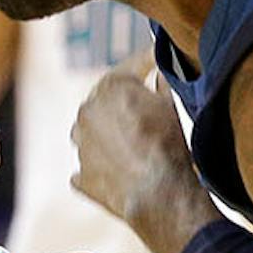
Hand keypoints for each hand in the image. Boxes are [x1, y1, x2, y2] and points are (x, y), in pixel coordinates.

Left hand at [71, 53, 217, 252]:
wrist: (158, 192)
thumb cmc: (167, 145)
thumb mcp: (171, 104)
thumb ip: (163, 83)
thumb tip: (161, 73)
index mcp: (110, 88)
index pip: (131, 68)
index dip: (146, 63)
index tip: (154, 60)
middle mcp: (87, 112)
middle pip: (106, 99)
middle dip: (124, 99)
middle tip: (142, 102)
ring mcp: (81, 146)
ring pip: (92, 131)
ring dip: (108, 132)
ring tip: (131, 140)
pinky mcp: (82, 176)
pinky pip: (90, 166)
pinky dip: (101, 166)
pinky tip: (118, 168)